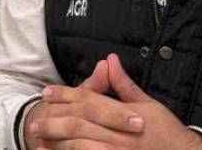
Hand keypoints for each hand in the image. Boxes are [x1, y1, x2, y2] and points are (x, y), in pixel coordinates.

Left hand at [30, 54, 201, 148]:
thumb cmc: (165, 132)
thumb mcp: (147, 104)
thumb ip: (123, 85)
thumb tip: (109, 60)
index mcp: (125, 115)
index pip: (89, 101)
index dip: (65, 95)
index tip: (46, 94)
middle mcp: (119, 136)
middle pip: (78, 124)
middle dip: (54, 121)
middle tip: (35, 121)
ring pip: (79, 145)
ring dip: (57, 143)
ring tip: (39, 140)